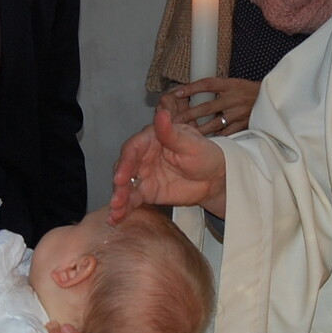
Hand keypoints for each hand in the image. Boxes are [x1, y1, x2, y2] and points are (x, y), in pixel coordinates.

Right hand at [109, 108, 227, 223]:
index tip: (121, 177)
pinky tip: (116, 218)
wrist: (215, 178)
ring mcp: (143, 175)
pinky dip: (123, 209)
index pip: (133, 149)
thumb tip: (161, 114)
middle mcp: (142, 157)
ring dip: (118, 198)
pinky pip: (132, 200)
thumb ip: (171, 132)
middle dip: (119, 185)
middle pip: (124, 169)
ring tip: (116, 211)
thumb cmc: (204, 155)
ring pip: (125, 186)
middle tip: (117, 198)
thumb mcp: (190, 143)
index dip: (125, 163)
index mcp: (151, 139)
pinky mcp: (146, 192)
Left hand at [161, 77, 259, 135]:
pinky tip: (205, 142)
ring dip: (199, 129)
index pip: (207, 84)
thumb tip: (194, 92)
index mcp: (231, 85)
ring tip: (185, 133)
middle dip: (189, 114)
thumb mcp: (236, 84)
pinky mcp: (244, 125)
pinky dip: (216, 137)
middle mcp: (234, 98)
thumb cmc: (251, 92)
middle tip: (175, 120)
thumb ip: (219, 89)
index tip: (176, 92)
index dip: (191, 88)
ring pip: (214, 123)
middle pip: (207, 107)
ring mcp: (239, 113)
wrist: (274, 99)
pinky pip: (227, 133)